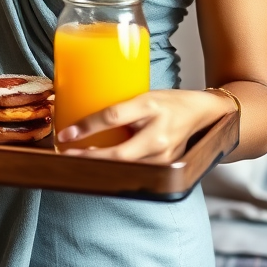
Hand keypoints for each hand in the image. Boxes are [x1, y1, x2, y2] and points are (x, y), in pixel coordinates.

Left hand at [55, 88, 232, 163]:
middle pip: (118, 153)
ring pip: (126, 167)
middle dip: (89, 158)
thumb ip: (119, 108)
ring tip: (76, 161)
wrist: (203, 114)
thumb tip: (82, 114)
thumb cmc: (168, 101)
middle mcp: (158, 133)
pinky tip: (100, 167)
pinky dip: (116, 170)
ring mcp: (164, 155)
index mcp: (150, 106)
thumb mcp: (143, 95)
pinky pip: (136, 171)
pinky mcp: (165, 167)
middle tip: (66, 155)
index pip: (113, 117)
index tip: (64, 134)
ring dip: (99, 166)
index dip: (86, 127)